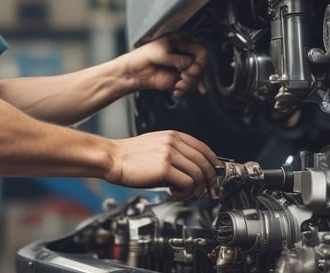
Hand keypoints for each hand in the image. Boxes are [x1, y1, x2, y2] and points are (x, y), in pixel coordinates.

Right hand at [105, 130, 219, 199]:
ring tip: (185, 195)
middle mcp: (173, 141)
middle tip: (210, 193)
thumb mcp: (156, 148)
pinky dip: (185, 193)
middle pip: (204, 162)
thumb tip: (192, 173)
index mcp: (173, 135)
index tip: (217, 175)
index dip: (214, 163)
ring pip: (198, 174)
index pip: (203, 148)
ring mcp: (169, 153)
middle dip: (211, 181)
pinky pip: (187, 183)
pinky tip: (175, 194)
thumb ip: (175, 155)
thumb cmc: (130, 157)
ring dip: (195, 190)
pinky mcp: (164, 167)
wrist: (112, 158)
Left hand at [121, 34, 207, 100]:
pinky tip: (176, 92)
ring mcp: (180, 68)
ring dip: (189, 84)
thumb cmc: (141, 57)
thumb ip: (178, 59)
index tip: (193, 68)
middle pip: (200, 66)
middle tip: (184, 77)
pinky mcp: (177, 79)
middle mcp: (182, 55)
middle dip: (194, 75)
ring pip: (196, 78)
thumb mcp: (161, 54)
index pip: (200, 51)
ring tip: (179, 85)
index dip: (200, 61)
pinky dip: (184, 91)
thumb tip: (190, 65)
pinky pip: (188, 86)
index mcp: (179, 42)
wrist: (132, 73)